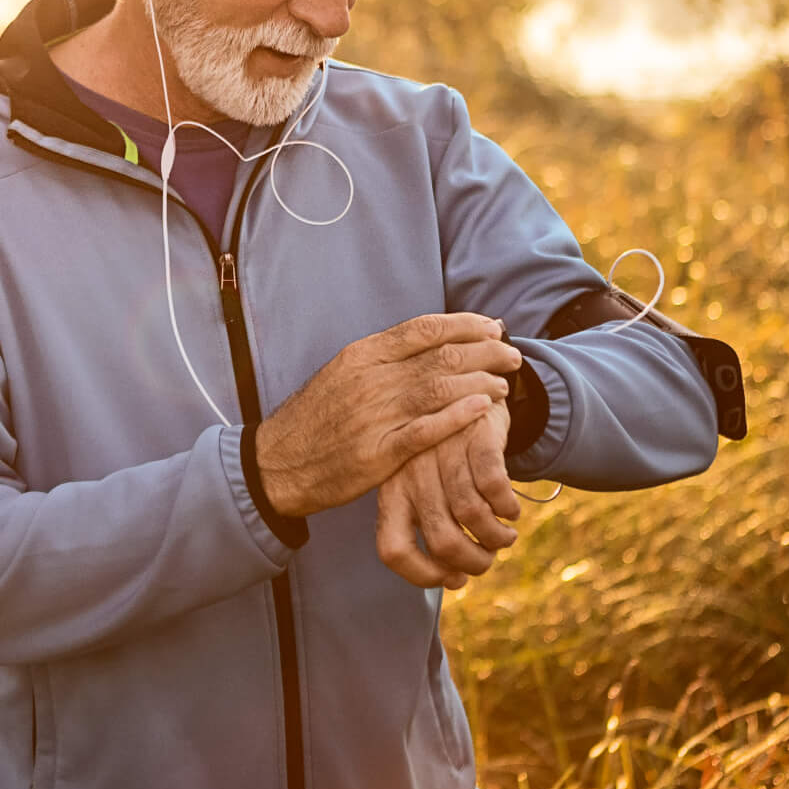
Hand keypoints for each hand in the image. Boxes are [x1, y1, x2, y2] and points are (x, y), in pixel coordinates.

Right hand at [254, 313, 523, 518]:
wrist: (277, 463)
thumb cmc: (315, 419)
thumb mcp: (342, 375)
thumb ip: (382, 359)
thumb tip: (427, 341)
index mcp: (362, 355)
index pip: (423, 329)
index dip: (464, 325)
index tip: (492, 327)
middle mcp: (369, 379)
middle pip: (439, 356)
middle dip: (484, 353)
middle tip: (511, 355)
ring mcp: (373, 416)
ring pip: (438, 389)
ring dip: (479, 382)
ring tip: (505, 384)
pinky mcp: (376, 453)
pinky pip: (424, 429)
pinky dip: (456, 416)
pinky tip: (481, 409)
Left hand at [375, 405, 521, 588]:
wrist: (464, 392)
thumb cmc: (442, 455)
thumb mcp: (419, 486)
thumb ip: (428, 526)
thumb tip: (453, 580)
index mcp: (390, 492)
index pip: (393, 550)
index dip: (423, 575)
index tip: (452, 579)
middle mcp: (410, 474)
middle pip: (442, 541)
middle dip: (473, 562)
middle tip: (487, 560)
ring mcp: (442, 454)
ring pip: (472, 516)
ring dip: (496, 538)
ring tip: (505, 536)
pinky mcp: (475, 437)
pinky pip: (495, 487)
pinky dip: (507, 508)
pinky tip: (511, 510)